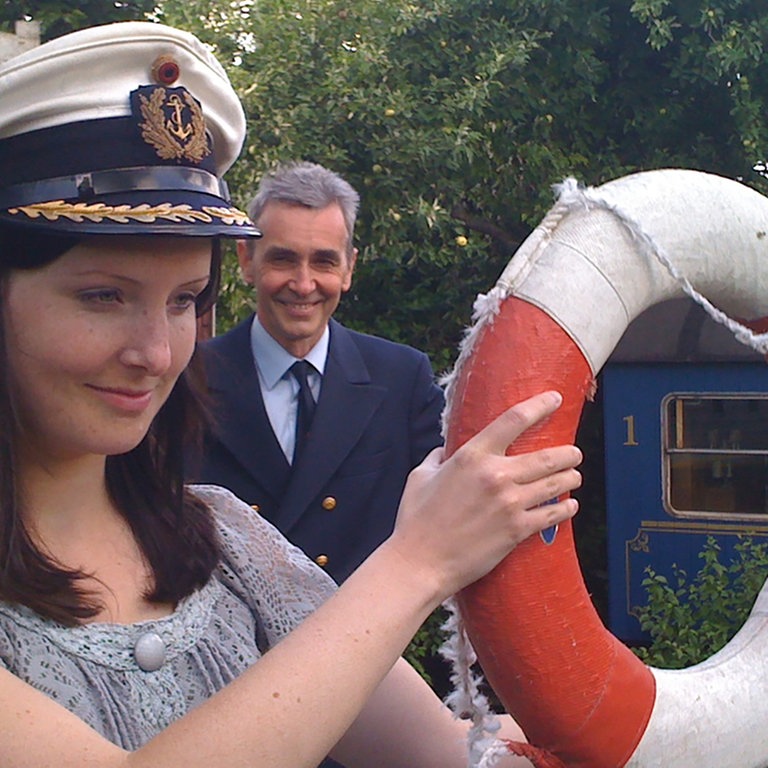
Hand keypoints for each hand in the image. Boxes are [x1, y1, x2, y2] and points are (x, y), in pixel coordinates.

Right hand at [390, 391, 581, 599]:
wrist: (421, 561)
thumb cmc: (416, 519)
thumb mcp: (420, 476)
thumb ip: (437, 458)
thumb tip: (443, 452)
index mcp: (472, 456)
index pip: (514, 420)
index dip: (539, 405)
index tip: (554, 399)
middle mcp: (496, 475)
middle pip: (548, 455)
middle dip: (569, 453)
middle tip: (575, 453)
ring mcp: (510, 503)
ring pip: (556, 483)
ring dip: (571, 478)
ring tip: (575, 476)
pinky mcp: (517, 530)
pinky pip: (553, 514)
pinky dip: (566, 508)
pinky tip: (570, 506)